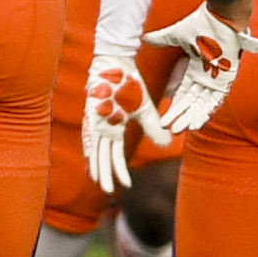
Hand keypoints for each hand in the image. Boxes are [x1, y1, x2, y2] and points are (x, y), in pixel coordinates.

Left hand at [81, 55, 167, 191]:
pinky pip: (90, 132)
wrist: (118, 63)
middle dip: (107, 175)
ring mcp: (97, 121)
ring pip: (96, 149)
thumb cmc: (130, 85)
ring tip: (101, 184)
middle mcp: (103, 128)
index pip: (116, 155)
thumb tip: (167, 143)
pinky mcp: (92, 112)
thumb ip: (153, 128)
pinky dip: (90, 145)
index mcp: (115, 129)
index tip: (126, 186)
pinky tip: (89, 159)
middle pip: (104, 157)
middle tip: (109, 192)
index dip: (120, 170)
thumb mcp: (146, 110)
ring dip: (99, 167)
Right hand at [144, 2, 257, 134]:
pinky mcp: (227, 79)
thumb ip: (161, 39)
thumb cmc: (202, 23)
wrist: (221, 17)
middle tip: (170, 130)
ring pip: (203, 104)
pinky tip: (196, 124)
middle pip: (193, 102)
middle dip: (181, 116)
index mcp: (197, 68)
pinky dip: (206, 112)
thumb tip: (145, 38)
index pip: (184, 92)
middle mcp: (207, 76)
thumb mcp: (176, 34)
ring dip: (191, 117)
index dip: (175, 106)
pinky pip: (216, 101)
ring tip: (180, 130)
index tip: (164, 119)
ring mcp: (218, 78)